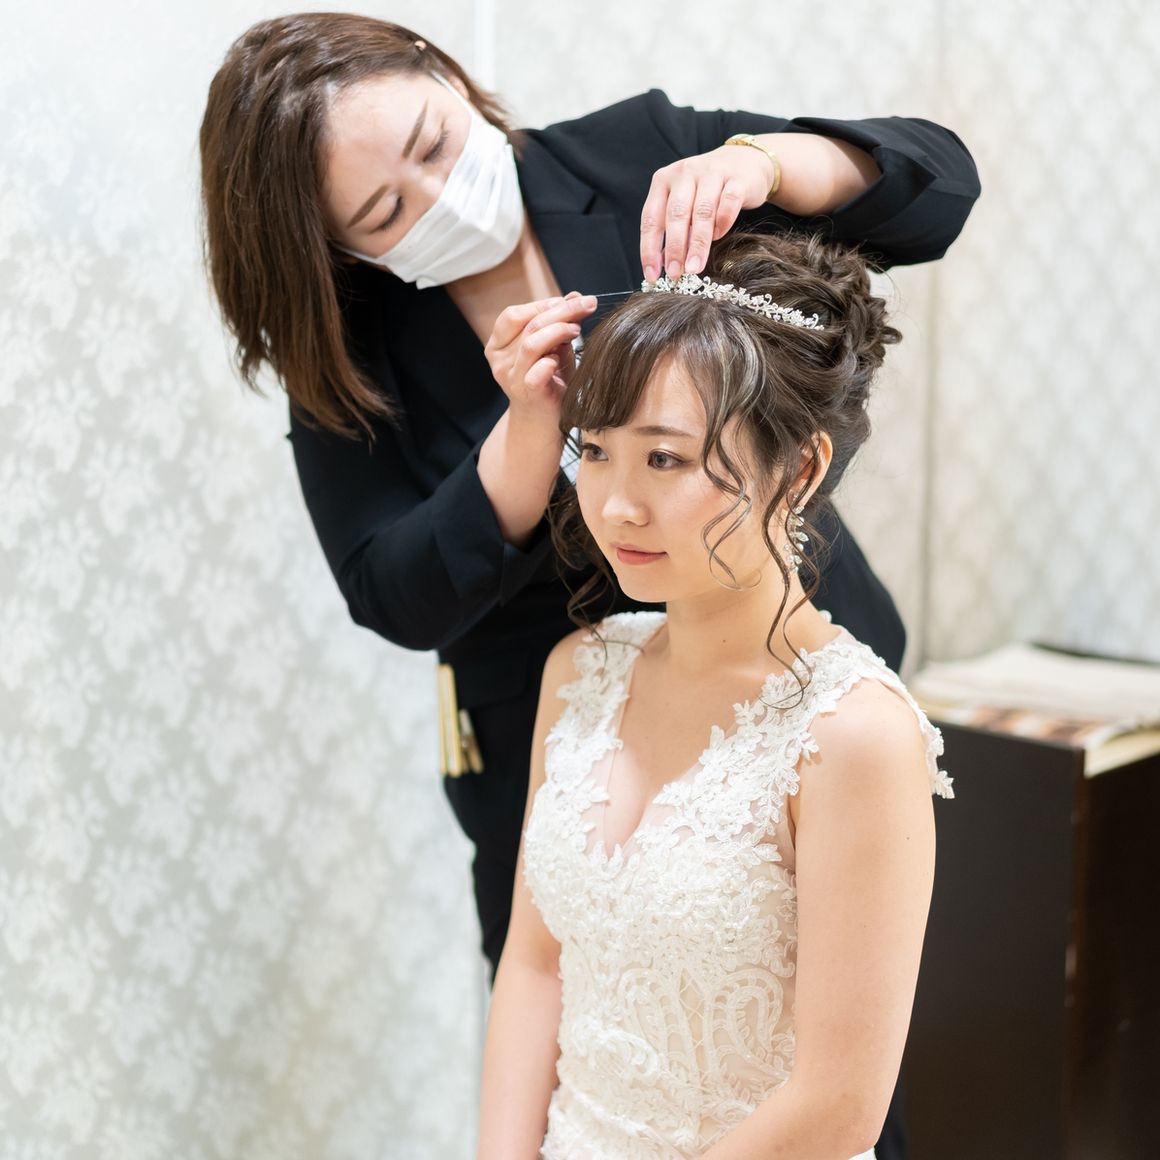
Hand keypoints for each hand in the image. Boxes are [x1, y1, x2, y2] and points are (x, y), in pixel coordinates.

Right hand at [485, 292, 596, 423]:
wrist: (544, 420)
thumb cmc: (548, 379)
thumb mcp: (554, 346)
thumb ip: (560, 322)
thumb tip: (576, 296)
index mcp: (497, 344)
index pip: (514, 314)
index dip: (542, 304)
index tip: (571, 300)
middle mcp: (499, 360)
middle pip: (528, 325)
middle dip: (561, 311)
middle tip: (587, 304)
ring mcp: (510, 378)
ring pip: (532, 343)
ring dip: (558, 331)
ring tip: (577, 330)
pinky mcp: (527, 393)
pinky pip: (537, 371)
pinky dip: (551, 361)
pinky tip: (561, 360)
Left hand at [640, 143, 776, 280]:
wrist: (744, 161)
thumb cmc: (707, 190)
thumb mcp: (684, 204)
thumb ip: (673, 228)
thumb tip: (664, 264)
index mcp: (664, 180)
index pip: (651, 218)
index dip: (650, 249)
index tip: (652, 275)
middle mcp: (685, 173)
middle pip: (676, 215)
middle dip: (674, 248)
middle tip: (675, 274)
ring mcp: (712, 172)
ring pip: (702, 211)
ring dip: (698, 243)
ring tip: (695, 267)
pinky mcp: (737, 178)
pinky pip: (729, 203)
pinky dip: (723, 222)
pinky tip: (719, 236)